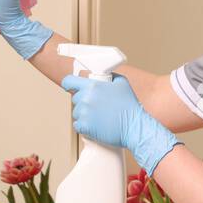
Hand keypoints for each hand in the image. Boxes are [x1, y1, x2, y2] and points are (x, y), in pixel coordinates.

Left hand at [60, 73, 181, 176]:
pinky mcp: (84, 126)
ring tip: (99, 117)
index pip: (69, 81)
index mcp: (93, 86)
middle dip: (84, 102)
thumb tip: (103, 75)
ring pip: (76, 113)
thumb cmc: (130, 107)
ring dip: (85, 115)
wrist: (134, 127)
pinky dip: (84, 127)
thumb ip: (109, 76)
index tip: (70, 88)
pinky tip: (96, 125)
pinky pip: (77, 125)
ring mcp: (84, 113)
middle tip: (97, 107)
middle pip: (75, 99)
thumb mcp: (122, 83)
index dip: (69, 84)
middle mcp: (87, 98)